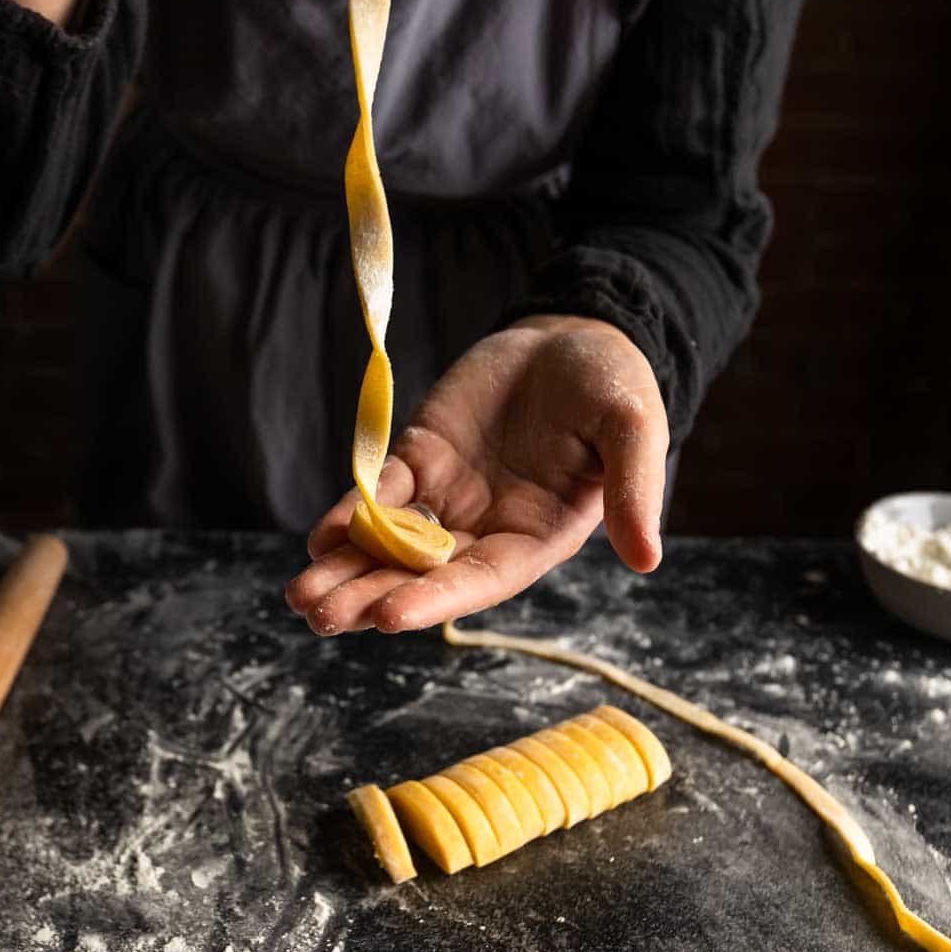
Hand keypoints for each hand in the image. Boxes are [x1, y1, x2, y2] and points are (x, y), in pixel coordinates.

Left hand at [286, 316, 669, 634]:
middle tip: (319, 617)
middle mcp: (486, 528)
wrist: (570, 335)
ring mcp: (449, 496)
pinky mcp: (420, 459)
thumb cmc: (612, 383)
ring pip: (390, 543)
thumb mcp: (633, 427)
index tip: (388, 615)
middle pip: (422, 574)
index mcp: (537, 534)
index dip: (436, 598)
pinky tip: (317, 541)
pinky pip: (379, 493)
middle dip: (370, 596)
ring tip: (300, 597)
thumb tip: (649, 561)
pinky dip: (346, 516)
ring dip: (346, 570)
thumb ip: (634, 488)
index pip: (482, 579)